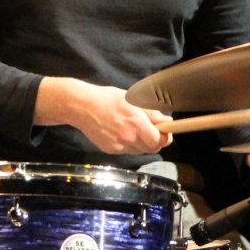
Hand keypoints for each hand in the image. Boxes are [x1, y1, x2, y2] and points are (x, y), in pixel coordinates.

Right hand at [35, 78, 172, 153]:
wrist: (81, 106)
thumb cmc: (107, 98)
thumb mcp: (133, 100)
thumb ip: (152, 113)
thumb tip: (167, 122)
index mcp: (136, 122)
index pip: (159, 141)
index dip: (165, 137)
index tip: (165, 131)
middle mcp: (128, 137)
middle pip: (151, 149)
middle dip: (154, 140)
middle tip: (151, 129)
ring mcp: (118, 146)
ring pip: (139, 150)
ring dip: (142, 142)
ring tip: (133, 129)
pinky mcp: (110, 150)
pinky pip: (126, 150)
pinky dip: (128, 143)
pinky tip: (120, 132)